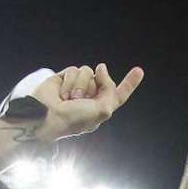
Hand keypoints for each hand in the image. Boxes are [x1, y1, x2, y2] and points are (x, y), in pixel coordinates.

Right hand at [28, 63, 143, 140]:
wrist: (48, 116)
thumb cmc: (75, 119)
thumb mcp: (102, 110)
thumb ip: (110, 90)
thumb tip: (101, 68)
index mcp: (102, 107)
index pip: (119, 94)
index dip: (130, 83)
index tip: (139, 71)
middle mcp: (91, 96)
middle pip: (103, 79)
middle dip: (93, 87)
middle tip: (81, 100)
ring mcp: (78, 87)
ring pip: (88, 72)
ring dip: (80, 86)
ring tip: (69, 98)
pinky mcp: (65, 78)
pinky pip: (74, 70)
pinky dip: (69, 81)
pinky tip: (61, 93)